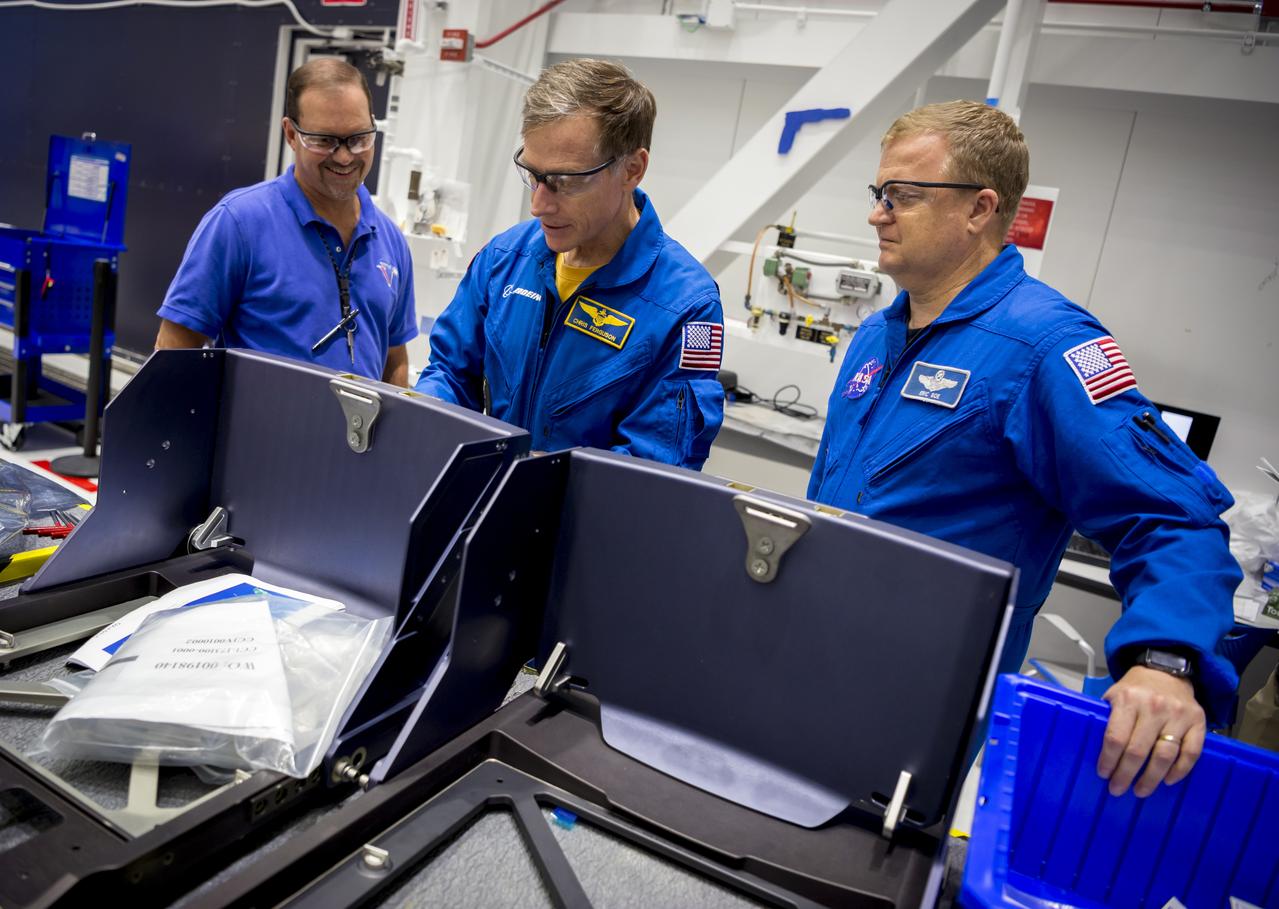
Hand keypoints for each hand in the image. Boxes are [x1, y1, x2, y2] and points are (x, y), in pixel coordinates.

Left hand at [1096, 666, 1204, 797]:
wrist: (1165, 671)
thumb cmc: (1135, 689)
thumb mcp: (1114, 695)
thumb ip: (1107, 718)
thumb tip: (1093, 750)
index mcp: (1127, 700)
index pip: (1115, 737)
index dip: (1109, 760)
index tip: (1103, 774)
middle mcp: (1154, 707)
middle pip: (1138, 751)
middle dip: (1126, 775)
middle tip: (1118, 789)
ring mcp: (1178, 715)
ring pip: (1165, 755)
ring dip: (1152, 778)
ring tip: (1141, 790)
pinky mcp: (1198, 721)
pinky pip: (1191, 753)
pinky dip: (1180, 771)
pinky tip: (1168, 780)